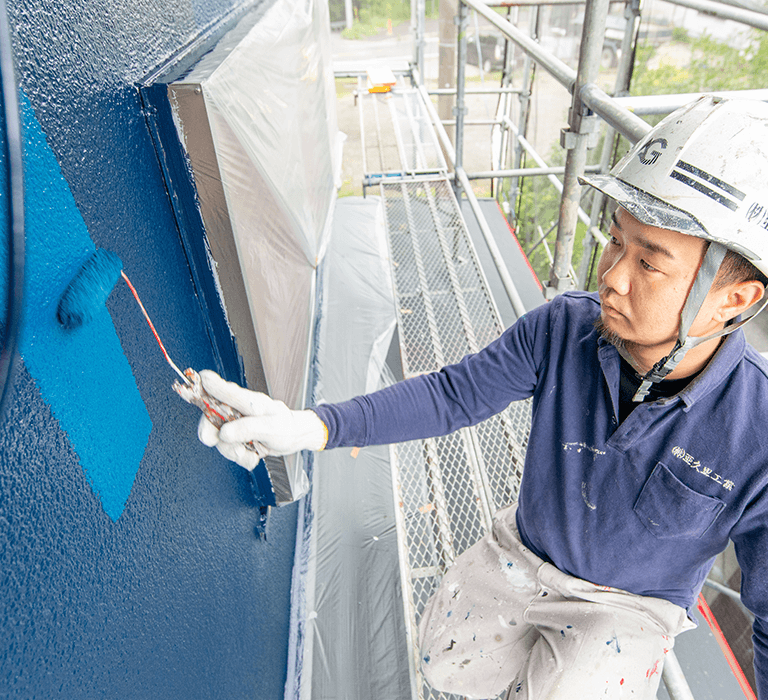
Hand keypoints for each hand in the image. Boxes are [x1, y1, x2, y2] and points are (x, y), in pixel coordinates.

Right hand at [196, 370, 327, 469]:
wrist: (295, 438)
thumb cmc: (286, 426)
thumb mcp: (271, 427)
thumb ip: (247, 428)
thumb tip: (224, 432)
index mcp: (248, 401)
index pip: (223, 388)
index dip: (206, 384)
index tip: (193, 383)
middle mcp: (238, 410)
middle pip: (210, 416)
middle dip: (210, 431)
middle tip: (211, 440)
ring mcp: (237, 424)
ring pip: (219, 438)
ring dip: (233, 450)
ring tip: (250, 452)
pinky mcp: (238, 438)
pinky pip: (230, 449)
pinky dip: (241, 457)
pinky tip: (254, 455)